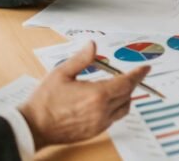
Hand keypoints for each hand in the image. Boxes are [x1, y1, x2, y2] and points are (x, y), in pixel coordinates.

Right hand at [19, 41, 148, 148]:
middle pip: (127, 94)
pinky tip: (106, 101)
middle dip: (132, 82)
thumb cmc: (44, 101)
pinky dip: (115, 108)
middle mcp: (101, 111)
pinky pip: (113, 118)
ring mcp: (99, 124)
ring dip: (125, 96)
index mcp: (96, 95)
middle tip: (133, 74)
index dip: (138, 74)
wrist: (33, 127)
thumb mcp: (61, 73)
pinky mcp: (94, 132)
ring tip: (118, 86)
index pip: (126, 82)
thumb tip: (93, 45)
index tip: (146, 68)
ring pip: (123, 108)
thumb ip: (81, 59)